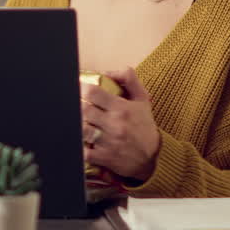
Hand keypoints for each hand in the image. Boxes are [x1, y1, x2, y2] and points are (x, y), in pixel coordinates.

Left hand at [80, 66, 160, 181]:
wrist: (153, 158)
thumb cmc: (144, 126)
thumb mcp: (142, 100)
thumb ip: (129, 80)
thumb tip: (109, 72)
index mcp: (122, 108)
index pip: (94, 92)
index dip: (81, 88)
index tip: (77, 88)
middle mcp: (115, 124)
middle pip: (83, 109)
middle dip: (78, 106)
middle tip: (77, 105)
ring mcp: (109, 142)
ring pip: (82, 129)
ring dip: (78, 125)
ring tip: (81, 122)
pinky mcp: (105, 157)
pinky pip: (84, 151)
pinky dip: (80, 147)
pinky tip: (82, 142)